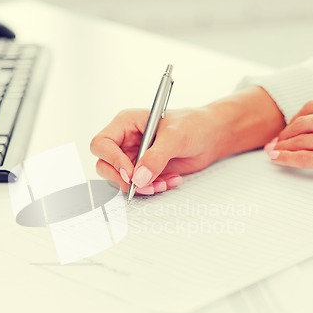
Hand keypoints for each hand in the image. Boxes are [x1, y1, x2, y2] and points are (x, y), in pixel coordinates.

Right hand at [90, 107, 220, 194]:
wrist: (210, 137)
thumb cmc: (194, 125)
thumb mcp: (176, 136)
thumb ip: (156, 157)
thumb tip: (139, 178)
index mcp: (126, 124)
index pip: (102, 144)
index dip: (112, 160)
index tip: (130, 173)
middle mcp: (125, 141)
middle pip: (105, 165)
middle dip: (123, 179)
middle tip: (144, 185)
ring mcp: (133, 158)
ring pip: (121, 180)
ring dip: (141, 187)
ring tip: (163, 183)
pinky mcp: (144, 171)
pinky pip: (139, 186)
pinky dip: (153, 188)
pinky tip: (170, 180)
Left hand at [265, 92, 312, 186]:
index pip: (309, 108)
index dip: (293, 120)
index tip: (287, 127)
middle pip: (300, 124)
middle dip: (284, 134)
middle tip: (276, 141)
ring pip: (299, 141)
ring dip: (282, 146)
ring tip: (274, 150)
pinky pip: (303, 158)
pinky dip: (286, 158)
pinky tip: (278, 158)